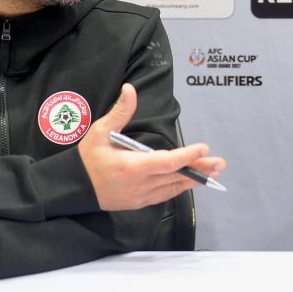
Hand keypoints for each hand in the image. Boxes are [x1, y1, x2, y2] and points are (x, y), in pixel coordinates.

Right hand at [77, 83, 225, 210]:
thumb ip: (119, 112)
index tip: (204, 147)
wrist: (72, 188)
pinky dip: (179, 187)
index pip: (166, 162)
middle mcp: (140, 184)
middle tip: (220, 163)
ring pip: (173, 188)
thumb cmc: (87, 158)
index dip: (187, 156)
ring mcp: (141, 196)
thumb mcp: (100, 132)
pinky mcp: (140, 203)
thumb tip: (130, 89)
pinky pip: (165, 195)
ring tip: (214, 172)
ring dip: (194, 179)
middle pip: (176, 176)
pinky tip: (191, 181)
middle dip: (200, 169)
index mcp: (131, 167)